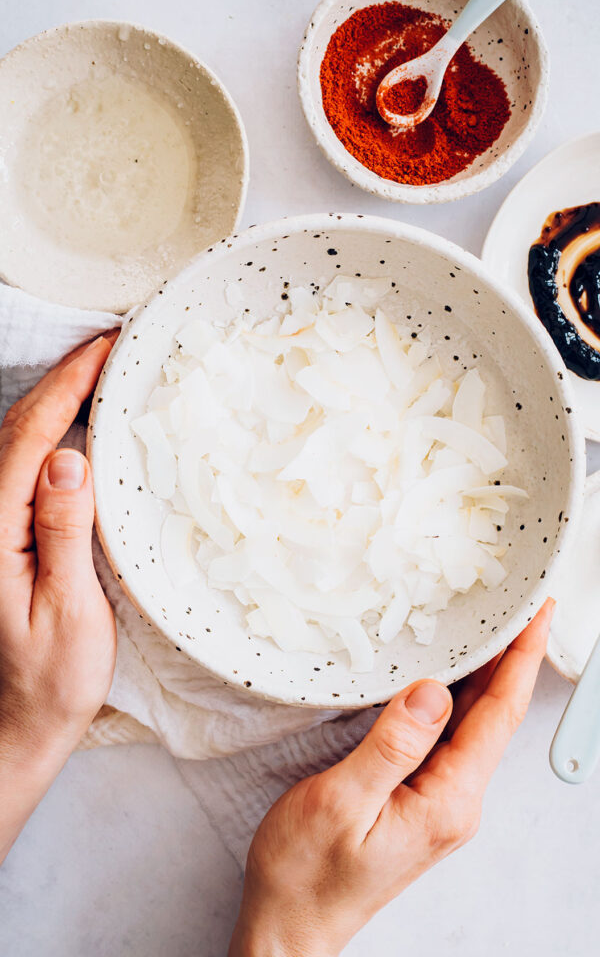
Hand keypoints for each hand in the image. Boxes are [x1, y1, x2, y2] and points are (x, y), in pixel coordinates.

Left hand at [0, 332, 117, 862]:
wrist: (14, 730)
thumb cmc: (47, 682)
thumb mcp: (67, 613)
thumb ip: (62, 533)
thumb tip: (69, 458)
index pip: (30, 438)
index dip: (68, 386)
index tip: (105, 349)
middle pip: (17, 430)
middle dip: (63, 379)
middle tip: (112, 346)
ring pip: (16, 445)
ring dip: (55, 401)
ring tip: (99, 373)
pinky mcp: (2, 541)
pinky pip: (22, 471)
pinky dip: (49, 435)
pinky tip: (76, 429)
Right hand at [229, 599, 554, 956]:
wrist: (292, 924)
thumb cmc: (307, 873)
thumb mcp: (342, 802)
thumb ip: (392, 746)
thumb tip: (433, 692)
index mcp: (447, 801)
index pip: (498, 716)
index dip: (521, 660)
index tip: (537, 615)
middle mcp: (455, 801)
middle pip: (494, 716)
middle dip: (512, 657)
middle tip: (520, 604)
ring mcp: (439, 801)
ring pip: (471, 724)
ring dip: (485, 674)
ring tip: (492, 625)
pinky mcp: (419, 799)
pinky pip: (448, 737)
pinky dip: (454, 696)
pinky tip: (446, 673)